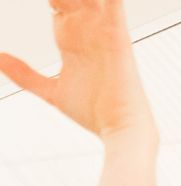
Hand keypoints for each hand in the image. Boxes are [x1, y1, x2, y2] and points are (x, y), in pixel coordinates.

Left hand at [0, 0, 153, 143]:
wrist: (120, 129)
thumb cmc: (95, 114)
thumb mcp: (52, 92)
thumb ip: (25, 75)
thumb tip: (0, 59)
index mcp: (72, 41)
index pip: (57, 4)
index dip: (51, 0)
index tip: (47, 2)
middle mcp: (87, 31)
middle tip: (51, 0)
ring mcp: (101, 30)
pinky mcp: (116, 33)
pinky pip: (113, 2)